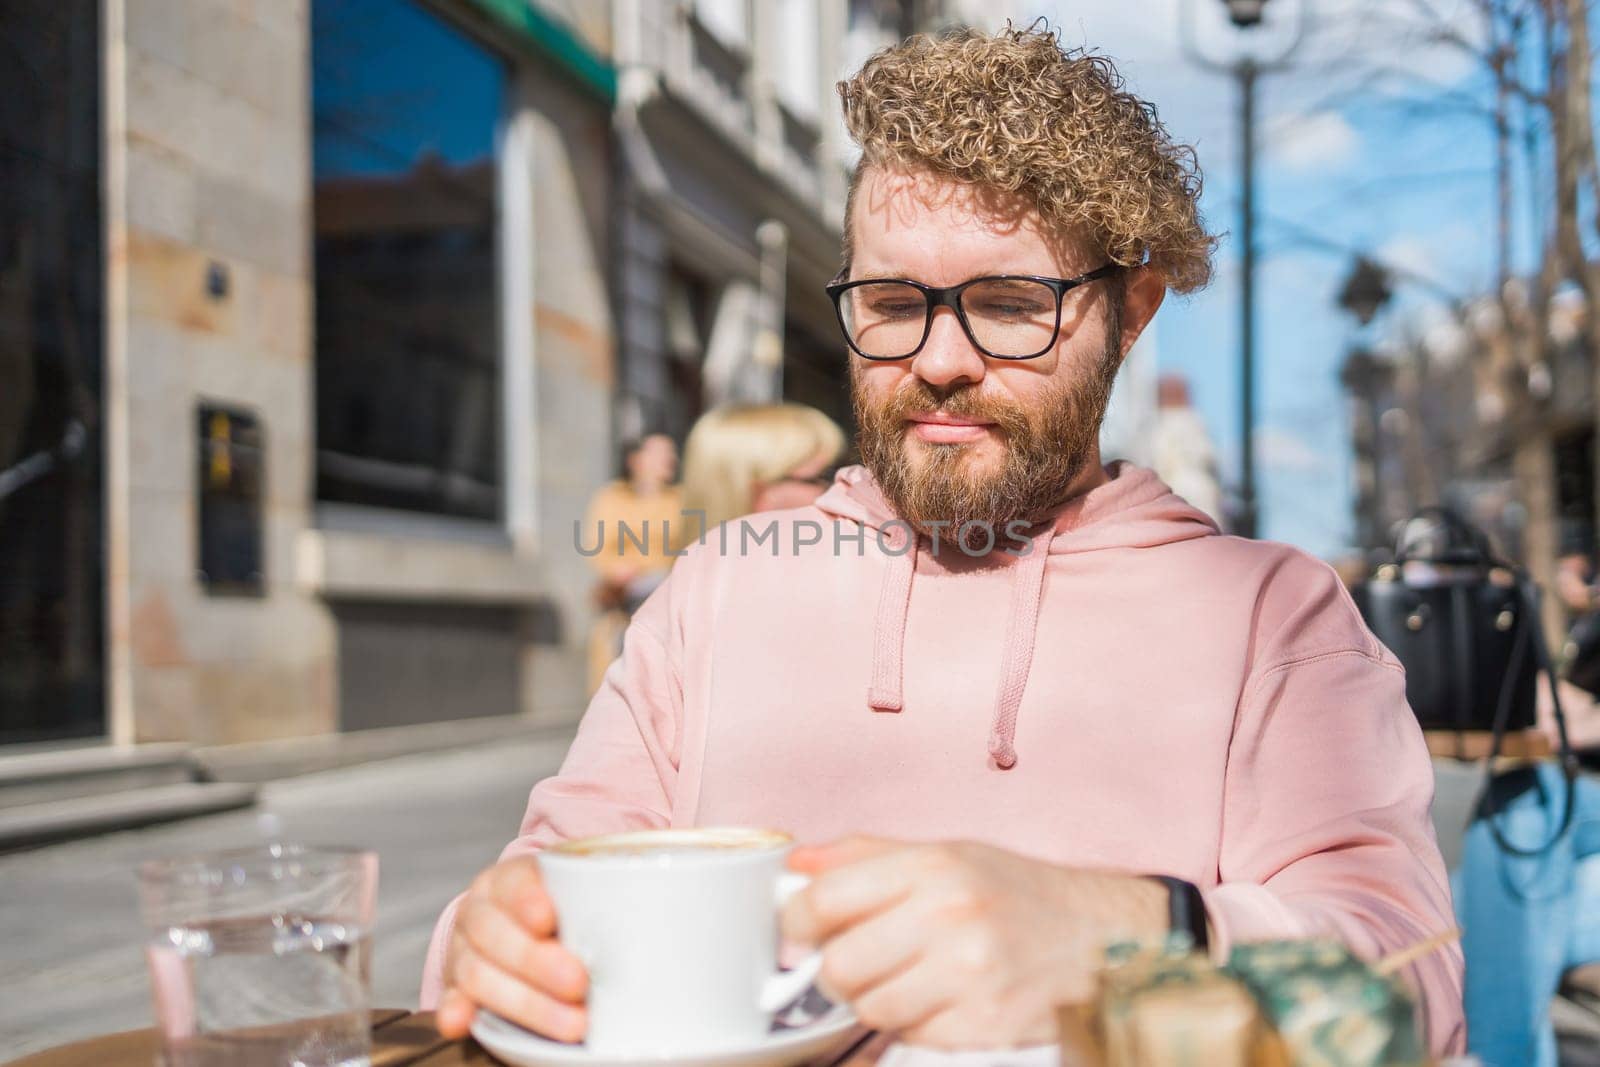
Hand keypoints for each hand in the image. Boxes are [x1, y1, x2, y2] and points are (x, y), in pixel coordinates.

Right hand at [435, 857, 589, 1041]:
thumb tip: (645, 918)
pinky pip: (451, 999)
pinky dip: (456, 1011)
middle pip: (494, 934)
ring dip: (524, 1002)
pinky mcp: (456, 986)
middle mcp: (478, 912)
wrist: (519, 920)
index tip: (548, 919)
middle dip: (536, 962)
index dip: (526, 899)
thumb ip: (594, 898)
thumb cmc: (560, 906)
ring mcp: (462, 949)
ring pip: (477, 973)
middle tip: (579, 982)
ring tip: (571, 1023)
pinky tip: (464, 1023)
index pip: (513, 883)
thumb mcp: (575, 888)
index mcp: (506, 880)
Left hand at [781, 838, 1168, 1048]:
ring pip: (873, 1010)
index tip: (799, 932)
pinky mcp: (987, 1026)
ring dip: (875, 1002)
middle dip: (833, 973)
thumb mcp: (947, 854)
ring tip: (902, 981)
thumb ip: (866, 855)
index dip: (796, 923)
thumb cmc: (1016, 892)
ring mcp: (971, 976)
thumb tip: (796, 864)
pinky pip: (914, 1038)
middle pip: (840, 966)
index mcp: (933, 867)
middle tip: (849, 966)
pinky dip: (916, 1026)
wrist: (1103, 935)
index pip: (825, 899)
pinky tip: (940, 1001)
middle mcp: (951, 917)